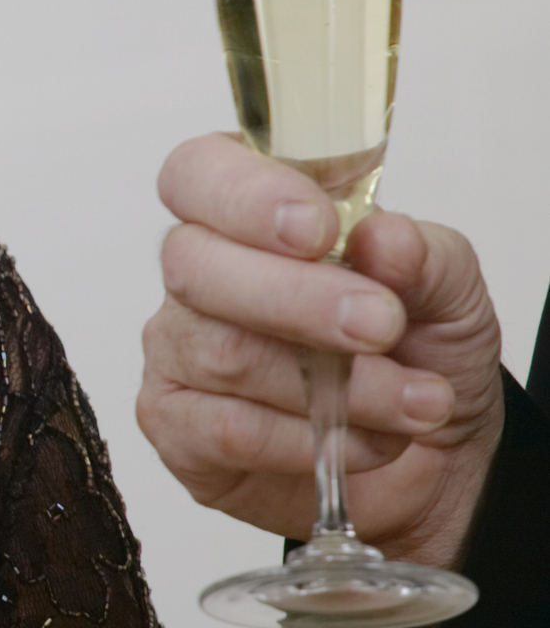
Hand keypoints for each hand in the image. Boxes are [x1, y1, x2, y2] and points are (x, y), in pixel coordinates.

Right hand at [137, 132, 503, 568]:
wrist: (425, 453)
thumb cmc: (419, 351)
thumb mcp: (449, 293)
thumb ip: (423, 257)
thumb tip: (383, 239)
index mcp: (253, 213)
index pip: (200, 174)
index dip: (246, 196)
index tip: (320, 229)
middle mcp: (201, 273)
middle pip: (195, 265)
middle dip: (297, 299)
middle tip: (381, 326)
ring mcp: (178, 349)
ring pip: (222, 353)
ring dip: (333, 385)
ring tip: (414, 402)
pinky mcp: (177, 425)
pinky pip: (224, 429)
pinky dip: (306, 440)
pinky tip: (362, 441)